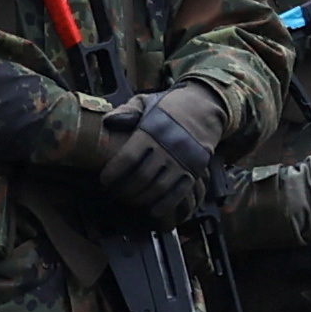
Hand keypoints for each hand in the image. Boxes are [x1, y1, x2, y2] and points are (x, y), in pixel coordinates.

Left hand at [93, 93, 217, 231]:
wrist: (206, 106)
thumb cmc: (170, 106)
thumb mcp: (146, 101)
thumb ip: (126, 111)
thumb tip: (108, 122)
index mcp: (152, 129)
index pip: (128, 158)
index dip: (113, 174)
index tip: (104, 181)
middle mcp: (168, 146)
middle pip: (141, 177)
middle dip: (123, 190)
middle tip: (114, 194)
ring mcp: (183, 160)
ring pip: (158, 189)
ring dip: (140, 199)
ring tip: (130, 200)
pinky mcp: (195, 170)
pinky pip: (178, 193)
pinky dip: (163, 205)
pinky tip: (151, 210)